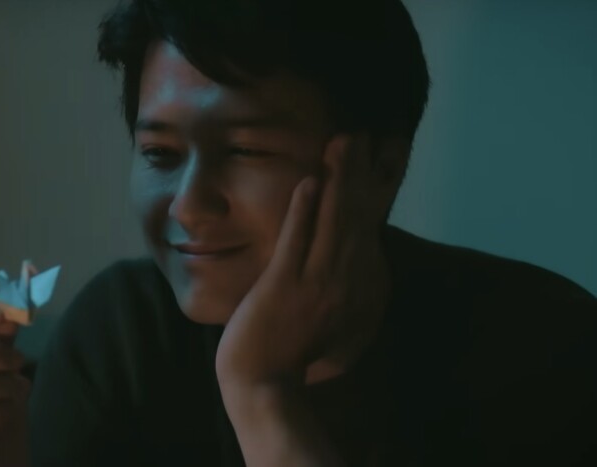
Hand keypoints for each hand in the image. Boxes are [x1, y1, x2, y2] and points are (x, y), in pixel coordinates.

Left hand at [215, 133, 391, 389]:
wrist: (266, 384)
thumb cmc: (298, 355)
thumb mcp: (344, 328)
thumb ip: (359, 291)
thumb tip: (369, 258)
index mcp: (362, 287)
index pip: (372, 228)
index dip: (378, 189)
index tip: (385, 151)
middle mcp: (348, 282)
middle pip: (358, 218)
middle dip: (361, 172)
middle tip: (364, 131)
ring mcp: (317, 284)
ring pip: (334, 224)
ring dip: (339, 181)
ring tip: (343, 143)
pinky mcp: (284, 287)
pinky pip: (296, 243)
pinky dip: (303, 212)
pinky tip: (309, 183)